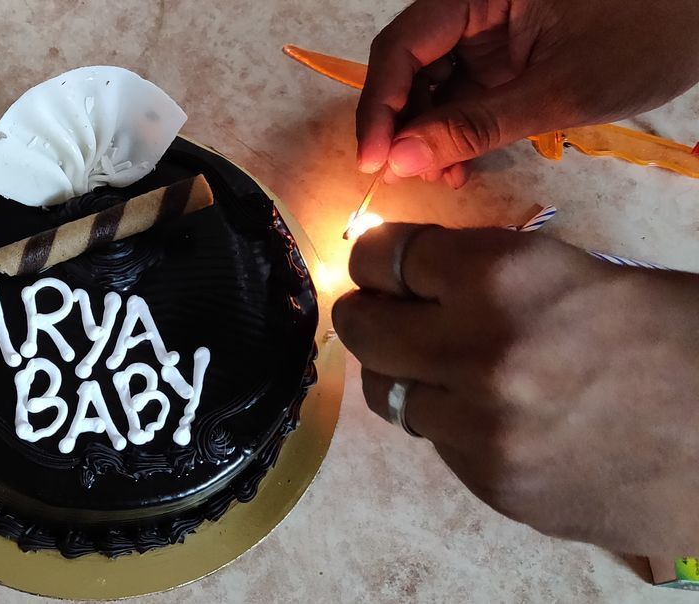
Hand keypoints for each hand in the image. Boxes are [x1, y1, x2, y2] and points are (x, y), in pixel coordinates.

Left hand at [333, 223, 698, 554]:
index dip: (381, 257)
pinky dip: (454, 424)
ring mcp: (480, 429)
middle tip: (389, 312)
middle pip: (362, 327)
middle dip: (371, 313)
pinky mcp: (492, 484)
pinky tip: (503, 416)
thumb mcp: (579, 275)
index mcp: (506, 277)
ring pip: (391, 393)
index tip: (386, 264)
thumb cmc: (674, 339)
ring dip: (413, 375)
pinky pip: (437, 443)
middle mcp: (478, 352)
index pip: (386, 255)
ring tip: (458, 370)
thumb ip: (487, 274)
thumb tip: (412, 275)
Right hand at [356, 0, 698, 186]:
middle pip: (409, 64)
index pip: (402, 47)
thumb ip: (475, 127)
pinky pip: (461, 92)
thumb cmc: (645, 39)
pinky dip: (455, 130)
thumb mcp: (559, 91)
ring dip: (426, 133)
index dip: (380, 106)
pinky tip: (458, 163)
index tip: (374, 160)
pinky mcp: (505, 54)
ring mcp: (488, 30)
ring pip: (431, 83)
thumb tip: (401, 161)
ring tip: (440, 176)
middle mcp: (472, 6)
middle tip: (404, 176)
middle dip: (401, 124)